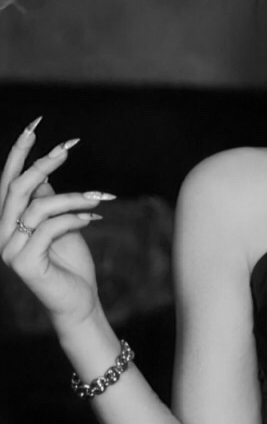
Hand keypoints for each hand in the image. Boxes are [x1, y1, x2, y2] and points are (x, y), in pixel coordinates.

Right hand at [0, 117, 115, 334]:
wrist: (78, 299)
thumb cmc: (70, 259)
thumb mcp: (61, 221)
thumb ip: (46, 199)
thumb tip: (43, 172)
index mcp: (8, 221)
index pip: (7, 181)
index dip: (19, 152)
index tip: (36, 125)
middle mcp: (1, 234)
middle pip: (16, 189)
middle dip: (43, 164)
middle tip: (68, 148)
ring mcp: (9, 251)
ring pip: (39, 206)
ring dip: (75, 197)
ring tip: (101, 198)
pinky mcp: (24, 264)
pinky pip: (50, 228)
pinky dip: (75, 219)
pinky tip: (93, 220)